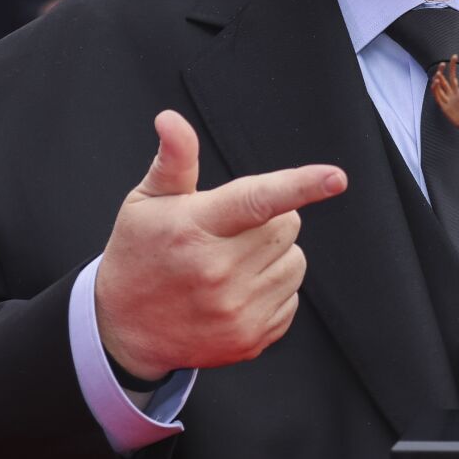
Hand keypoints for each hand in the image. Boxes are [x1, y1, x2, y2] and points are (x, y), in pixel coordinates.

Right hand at [95, 111, 346, 379]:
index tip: (337, 178)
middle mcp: (217, 272)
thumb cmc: (139, 253)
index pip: (255, 200)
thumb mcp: (146, 202)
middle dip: (270, 220)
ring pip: (296, 262)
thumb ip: (174, 159)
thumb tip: (171, 119)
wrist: (122, 330)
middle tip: (231, 231)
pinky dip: (272, 291)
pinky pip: (292, 299)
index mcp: (194, 228)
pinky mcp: (249, 339)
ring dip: (274, 256)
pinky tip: (236, 293)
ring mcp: (235, 311)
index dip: (300, 185)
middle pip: (288, 225)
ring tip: (231, 263)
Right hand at [429, 58, 458, 129]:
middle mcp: (450, 94)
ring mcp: (446, 99)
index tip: (454, 56)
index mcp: (457, 92)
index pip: (453, 76)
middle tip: (443, 63)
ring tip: (438, 73)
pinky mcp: (443, 106)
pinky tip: (435, 82)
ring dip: (437, 80)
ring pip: (439, 87)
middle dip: (442, 71)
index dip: (453, 67)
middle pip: (444, 80)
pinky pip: (437, 96)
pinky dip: (435, 89)